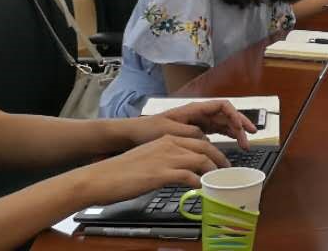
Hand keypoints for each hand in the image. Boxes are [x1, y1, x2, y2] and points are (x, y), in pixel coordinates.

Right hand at [77, 135, 224, 203]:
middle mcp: (170, 144)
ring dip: (213, 170)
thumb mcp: (148, 158)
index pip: (198, 139)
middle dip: (220, 158)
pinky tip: (201, 189)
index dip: (212, 149)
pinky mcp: (162, 173)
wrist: (101, 177)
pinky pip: (189, 176)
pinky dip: (199, 182)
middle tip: (227, 169)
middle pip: (205, 147)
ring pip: (201, 159)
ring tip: (218, 180)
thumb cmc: (120, 171)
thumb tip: (178, 170)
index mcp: (166, 138)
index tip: (218, 159)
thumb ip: (165, 159)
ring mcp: (167, 158)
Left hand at [124, 101, 253, 152]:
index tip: (242, 128)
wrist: (135, 134)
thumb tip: (207, 139)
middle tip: (251, 137)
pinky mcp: (196, 131)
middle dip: (241, 124)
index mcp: (195, 109)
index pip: (222, 106)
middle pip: (227, 115)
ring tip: (245, 144)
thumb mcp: (169, 131)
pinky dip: (226, 137)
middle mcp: (200, 113)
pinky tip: (232, 144)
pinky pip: (216, 131)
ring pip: (223, 124)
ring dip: (235, 132)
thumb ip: (190, 133)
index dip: (235, 115)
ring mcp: (199, 122)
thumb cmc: (150, 129)